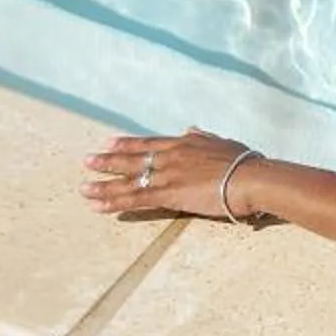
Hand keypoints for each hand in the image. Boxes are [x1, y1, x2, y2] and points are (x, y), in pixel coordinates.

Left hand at [80, 128, 260, 221]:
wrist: (251, 178)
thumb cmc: (243, 161)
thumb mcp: (221, 142)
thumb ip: (203, 137)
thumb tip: (191, 129)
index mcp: (183, 144)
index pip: (148, 144)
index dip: (127, 144)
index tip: (109, 142)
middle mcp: (169, 157)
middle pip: (132, 159)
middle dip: (107, 161)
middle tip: (87, 161)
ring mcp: (166, 175)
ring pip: (128, 180)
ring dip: (103, 185)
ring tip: (83, 188)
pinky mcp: (168, 194)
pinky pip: (135, 199)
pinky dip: (114, 202)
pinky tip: (97, 205)